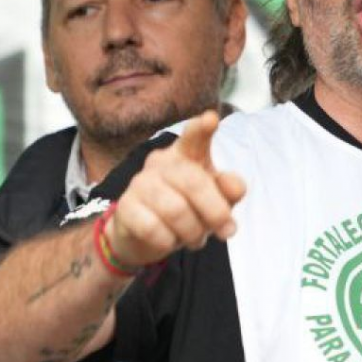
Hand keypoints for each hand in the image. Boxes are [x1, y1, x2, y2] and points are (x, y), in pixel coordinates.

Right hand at [105, 111, 247, 266]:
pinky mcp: (125, 207)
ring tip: (195, 238)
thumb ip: (229, 191)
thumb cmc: (188, 209)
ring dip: (193, 232)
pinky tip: (169, 241)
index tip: (211, 119)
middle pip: (195, 183)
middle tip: (226, 231)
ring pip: (175, 210)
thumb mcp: (216, 201)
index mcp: (186, 154)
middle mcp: (161, 162)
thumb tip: (236, 187)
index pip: (194, 137)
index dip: (202, 129)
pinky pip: (153, 229)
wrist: (145, 236)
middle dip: (216, 213)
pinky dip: (168, 242)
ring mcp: (140, 183)